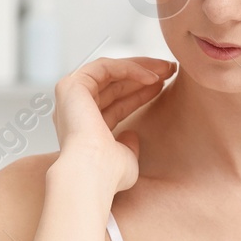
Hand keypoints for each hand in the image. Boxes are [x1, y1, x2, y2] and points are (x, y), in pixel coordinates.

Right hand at [51, 56, 174, 193]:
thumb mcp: (125, 158)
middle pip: (113, 84)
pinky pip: (105, 67)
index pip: (115, 103)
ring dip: (140, 67)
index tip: (163, 86)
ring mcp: (71, 97)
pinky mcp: (72, 85)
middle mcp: (74, 110)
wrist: (94, 173)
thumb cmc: (107, 173)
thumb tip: (131, 136)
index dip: (140, 93)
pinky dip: (129, 68)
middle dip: (143, 76)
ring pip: (109, 71)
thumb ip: (127, 145)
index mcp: (84, 128)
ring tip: (167, 70)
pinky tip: (151, 77)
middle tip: (169, 71)